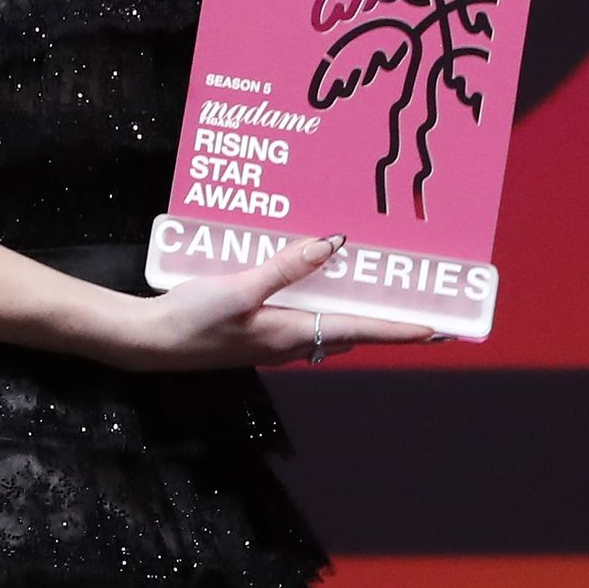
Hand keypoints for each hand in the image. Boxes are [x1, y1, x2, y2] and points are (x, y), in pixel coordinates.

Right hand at [104, 235, 437, 372]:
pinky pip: (301, 320)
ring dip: (352, 311)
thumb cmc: (192, 319)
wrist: (149, 342)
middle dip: (385, 319)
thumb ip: (286, 266)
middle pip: (351, 330)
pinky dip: (318, 304)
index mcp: (292, 333)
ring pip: (326, 326)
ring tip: (373, 287)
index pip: (361, 330)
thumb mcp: (239, 287)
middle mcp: (290, 342)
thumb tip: (332, 244)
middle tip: (416, 301)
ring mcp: (272, 342)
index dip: (401, 329)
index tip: (439, 328)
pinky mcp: (255, 334)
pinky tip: (310, 283)